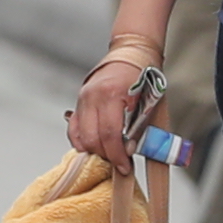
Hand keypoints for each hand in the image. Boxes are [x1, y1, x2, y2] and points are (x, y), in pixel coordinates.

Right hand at [66, 49, 156, 166]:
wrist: (130, 55)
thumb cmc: (143, 77)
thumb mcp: (147, 102)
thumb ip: (138, 128)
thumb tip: (128, 151)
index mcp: (112, 94)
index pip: (109, 134)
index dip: (116, 155)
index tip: (124, 168)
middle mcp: (93, 96)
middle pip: (92, 138)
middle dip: (106, 156)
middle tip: (119, 163)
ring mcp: (83, 98)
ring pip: (80, 136)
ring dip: (94, 150)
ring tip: (109, 154)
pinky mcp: (79, 101)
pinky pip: (74, 129)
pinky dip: (82, 141)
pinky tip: (95, 147)